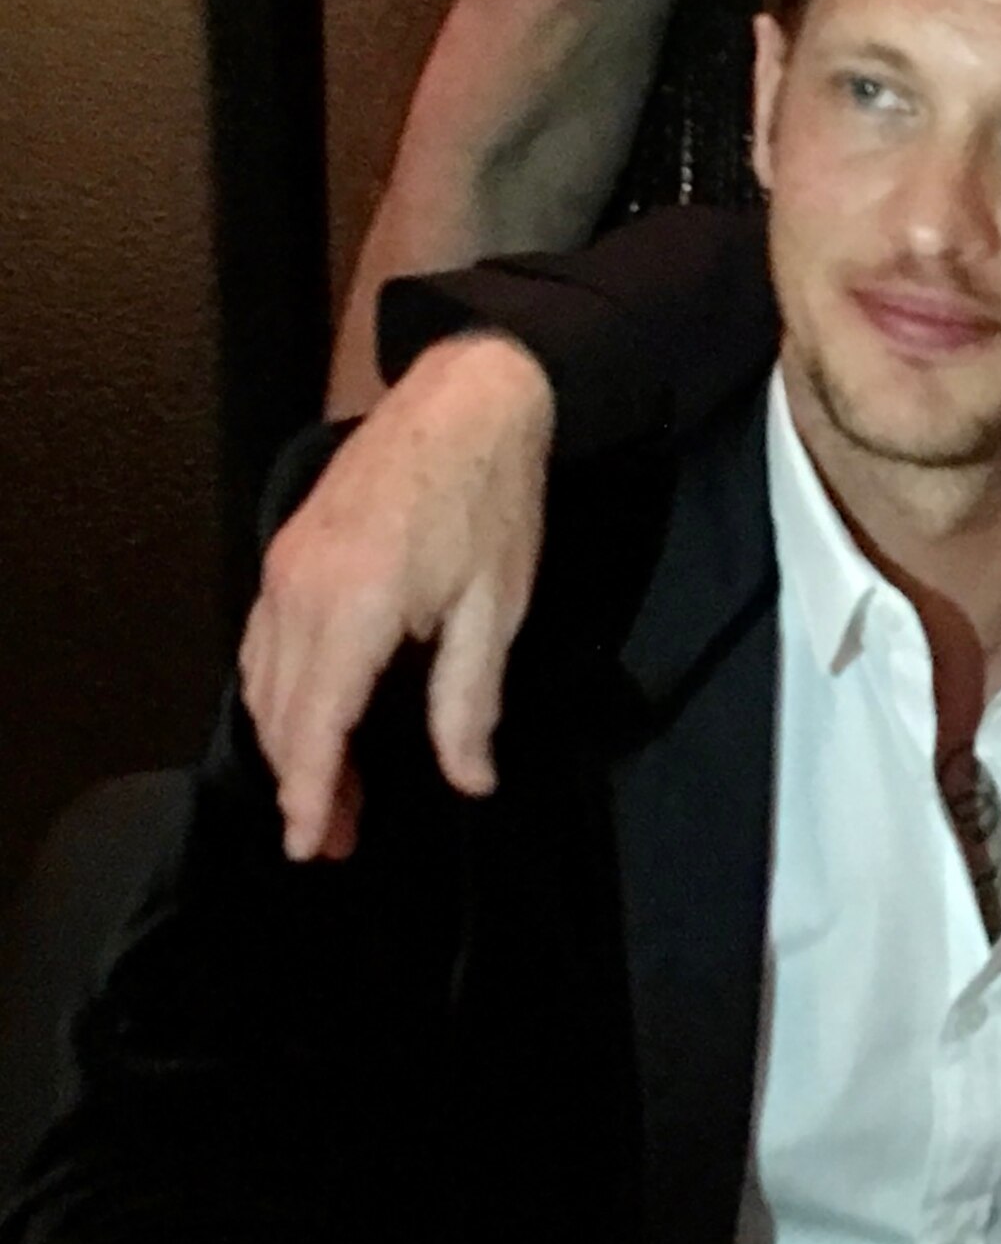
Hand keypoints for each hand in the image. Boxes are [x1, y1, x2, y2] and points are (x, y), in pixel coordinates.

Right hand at [241, 331, 557, 859]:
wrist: (465, 396)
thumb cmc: (491, 498)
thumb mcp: (497, 605)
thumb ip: (469, 700)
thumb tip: (471, 781)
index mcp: (353, 607)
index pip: (313, 726)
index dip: (308, 795)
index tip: (309, 847)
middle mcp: (298, 590)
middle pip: (278, 713)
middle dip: (303, 781)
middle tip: (341, 835)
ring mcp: (282, 566)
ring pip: (261, 681)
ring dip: (290, 742)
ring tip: (334, 792)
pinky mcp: (284, 550)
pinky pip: (262, 642)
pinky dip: (280, 693)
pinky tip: (314, 718)